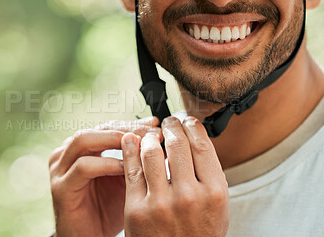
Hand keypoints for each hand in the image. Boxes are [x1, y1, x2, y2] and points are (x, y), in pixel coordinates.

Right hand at [49, 117, 161, 236]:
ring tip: (140, 146)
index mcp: (83, 148)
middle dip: (128, 129)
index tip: (156, 125)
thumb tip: (159, 139)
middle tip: (152, 134)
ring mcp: (60, 168)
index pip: (110, 126)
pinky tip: (125, 169)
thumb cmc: (109, 208)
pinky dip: (106, 164)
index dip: (133, 124)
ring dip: (115, 140)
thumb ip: (136, 159)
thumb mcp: (126, 178)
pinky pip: (83, 167)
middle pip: (98, 128)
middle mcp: (67, 153)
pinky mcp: (60, 187)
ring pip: (84, 140)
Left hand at [121, 116, 228, 236]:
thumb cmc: (198, 235)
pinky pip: (131, 169)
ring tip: (150, 136)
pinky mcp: (136, 209)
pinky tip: (130, 141)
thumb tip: (194, 139)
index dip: (191, 126)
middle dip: (170, 126)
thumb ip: (209, 175)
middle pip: (177, 144)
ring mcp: (160, 203)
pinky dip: (129, 150)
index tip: (186, 121)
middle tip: (168, 123)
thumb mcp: (217, 208)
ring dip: (149, 137)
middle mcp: (189, 196)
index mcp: (215, 193)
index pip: (201, 145)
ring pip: (150, 152)